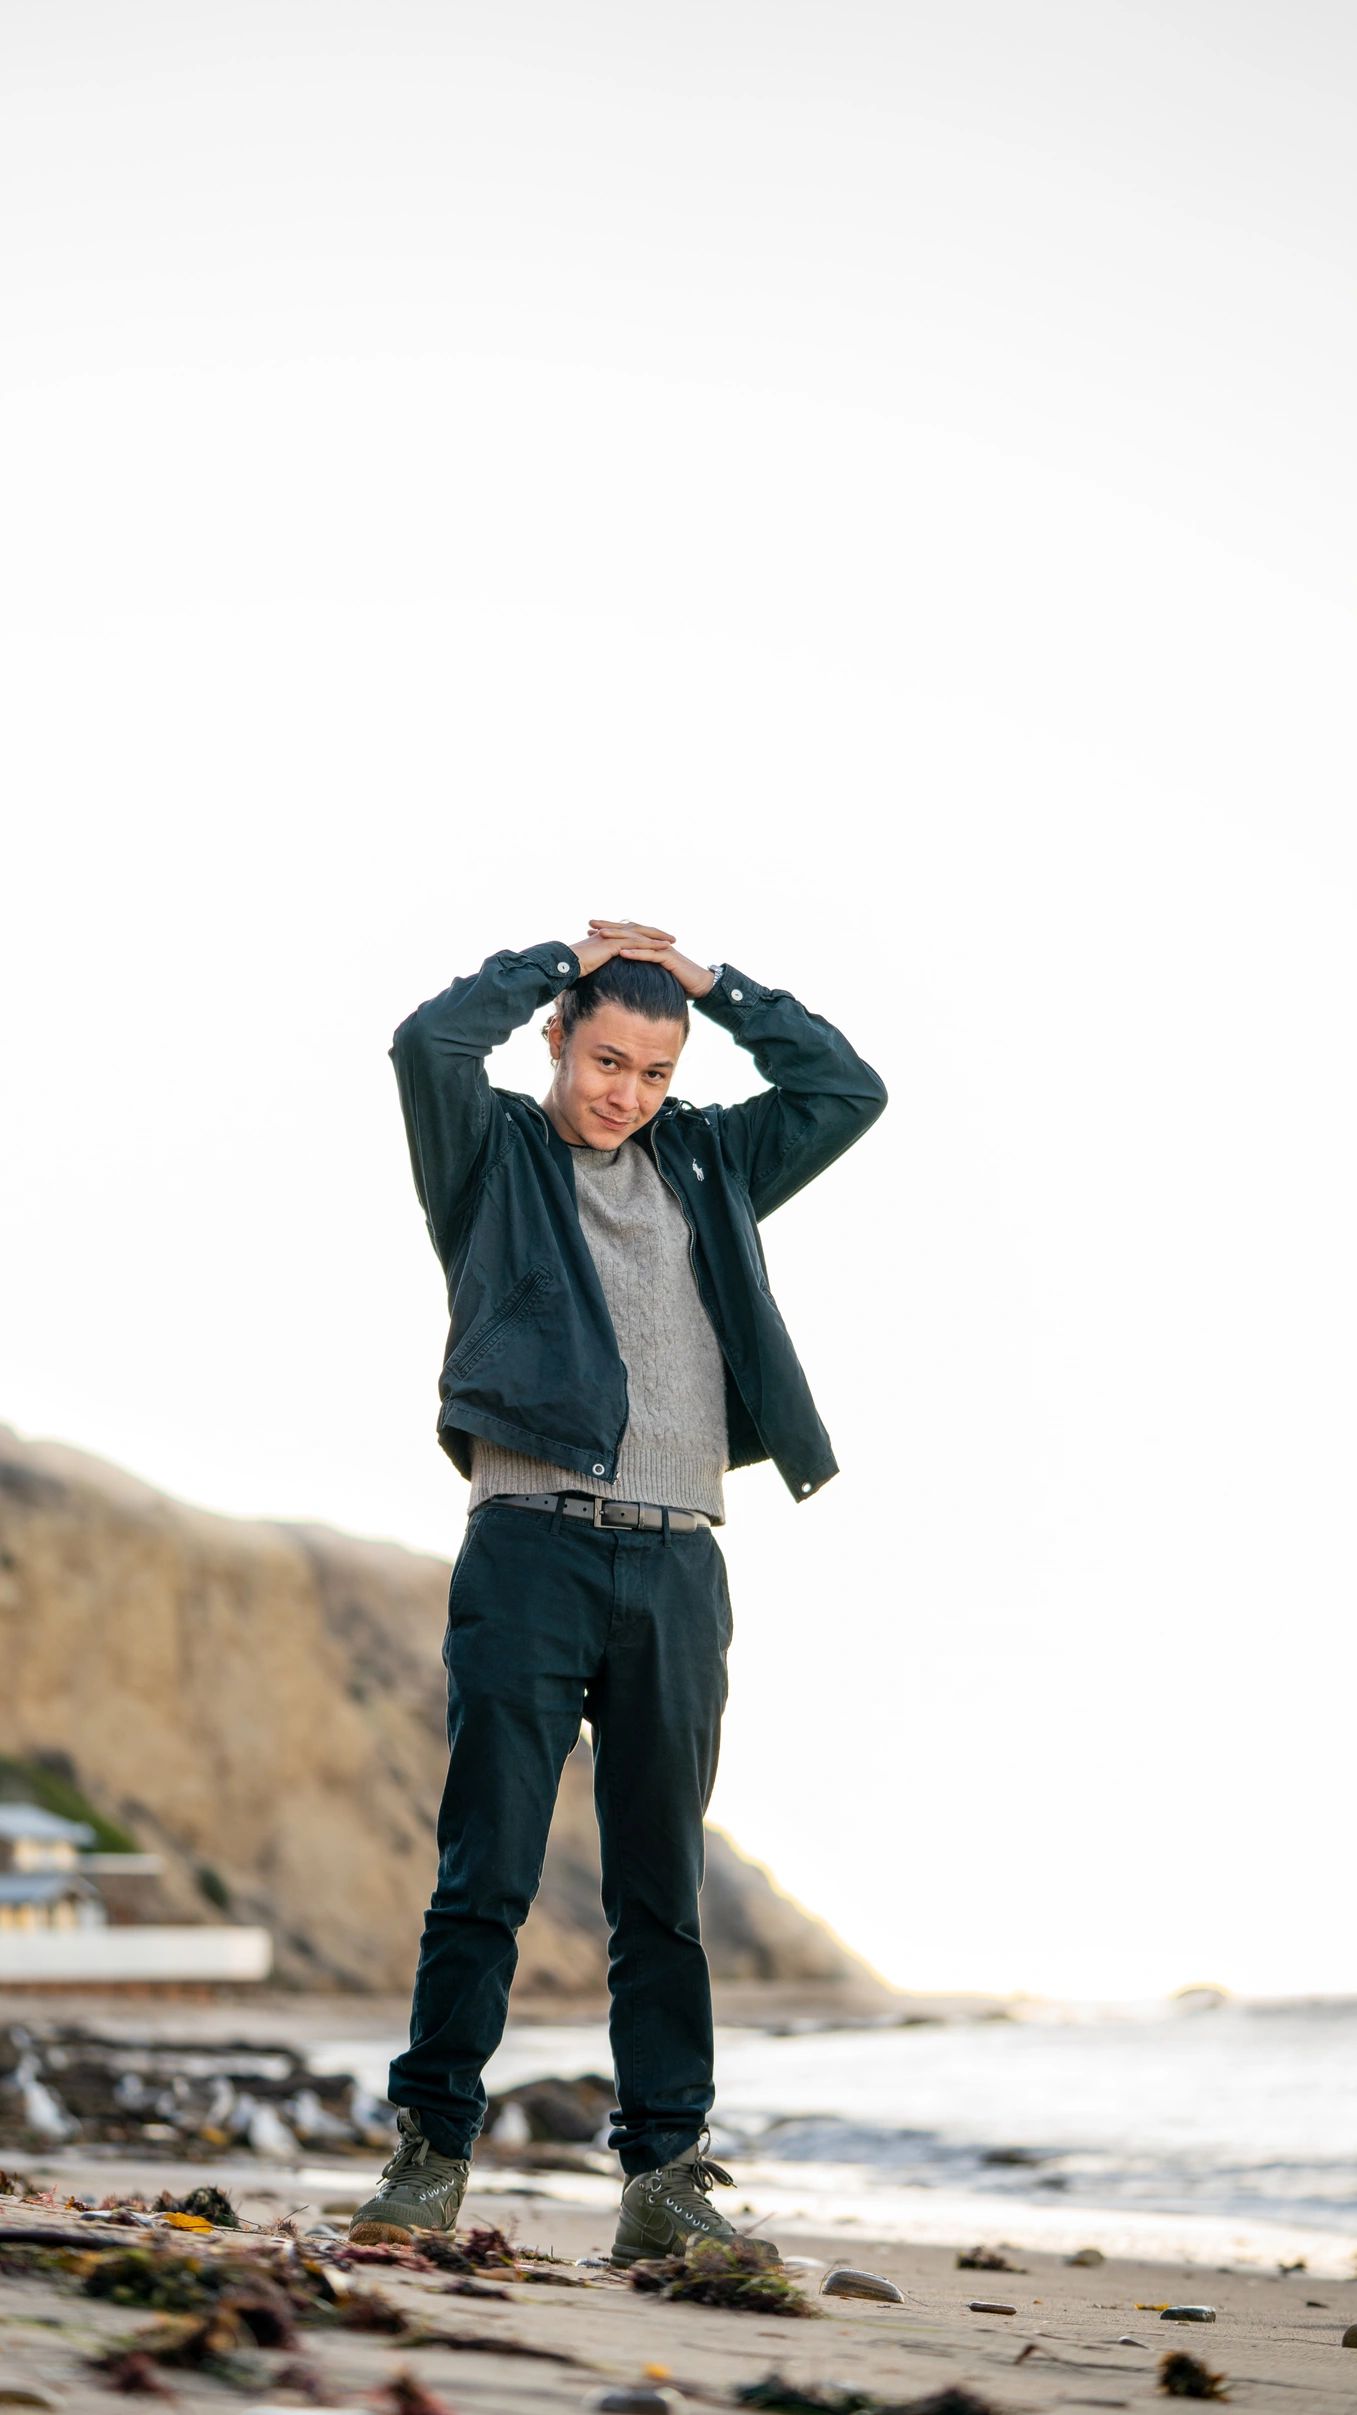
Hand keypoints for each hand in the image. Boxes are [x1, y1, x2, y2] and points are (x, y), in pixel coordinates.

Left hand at [588, 919, 715, 1000]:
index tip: (589, 929)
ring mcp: (661, 948)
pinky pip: (650, 954)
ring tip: (601, 935)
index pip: (626, 934)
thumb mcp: (652, 974)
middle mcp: (654, 942)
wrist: (698, 985)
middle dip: (609, 927)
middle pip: (629, 931)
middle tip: (590, 924)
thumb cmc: (676, 981)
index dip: (608, 930)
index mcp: (649, 944)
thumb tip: (620, 973)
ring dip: (618, 937)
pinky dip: (636, 953)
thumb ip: (638, 969)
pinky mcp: (669, 958)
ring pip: (637, 940)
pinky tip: (622, 952)